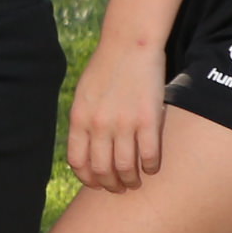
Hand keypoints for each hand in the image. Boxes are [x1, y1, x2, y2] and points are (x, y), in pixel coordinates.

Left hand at [66, 37, 166, 192]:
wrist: (129, 44)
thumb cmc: (105, 68)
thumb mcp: (83, 95)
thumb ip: (83, 121)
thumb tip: (85, 148)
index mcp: (79, 119)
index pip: (78, 162)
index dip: (88, 179)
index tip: (97, 184)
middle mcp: (99, 125)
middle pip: (102, 170)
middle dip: (110, 185)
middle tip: (119, 187)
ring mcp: (124, 124)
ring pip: (126, 168)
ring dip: (131, 181)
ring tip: (136, 182)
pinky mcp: (149, 120)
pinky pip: (150, 156)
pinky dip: (151, 167)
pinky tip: (152, 167)